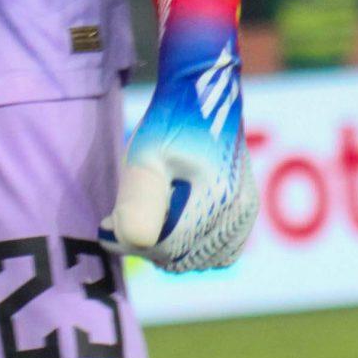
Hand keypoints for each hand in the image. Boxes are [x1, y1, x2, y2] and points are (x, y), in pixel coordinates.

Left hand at [105, 0, 257, 272]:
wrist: (202, 96)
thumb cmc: (168, 124)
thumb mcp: (144, 157)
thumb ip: (138, 200)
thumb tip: (132, 241)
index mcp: (214, 196)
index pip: (165, 249)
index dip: (130, 241)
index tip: (110, 221)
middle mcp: (237, 210)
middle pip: (181, 259)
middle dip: (148, 245)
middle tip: (125, 215)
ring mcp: (246, 214)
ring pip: (199, 261)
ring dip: (170, 249)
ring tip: (152, 213)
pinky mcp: (247, 214)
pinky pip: (219, 254)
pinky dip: (194, 248)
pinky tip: (176, 222)